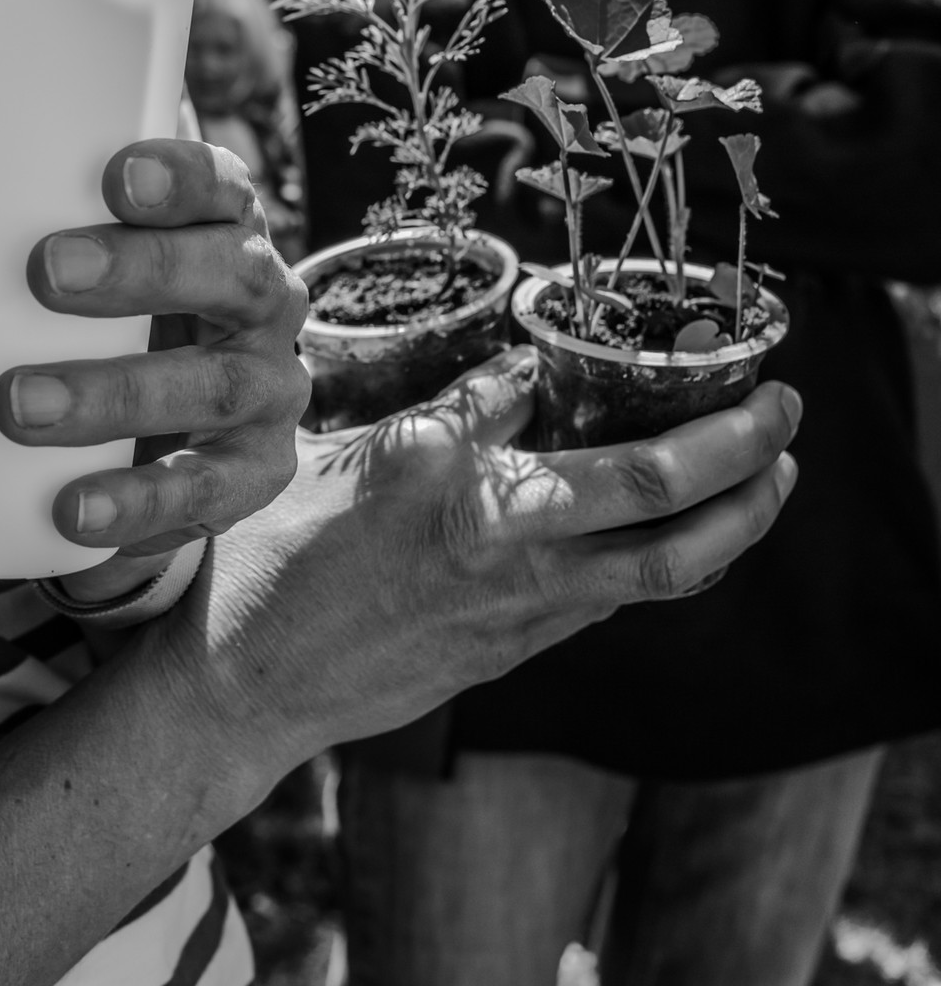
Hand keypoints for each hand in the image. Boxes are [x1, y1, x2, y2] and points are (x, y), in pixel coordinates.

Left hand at [0, 139, 310, 601]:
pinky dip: (139, 502)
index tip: (111, 175)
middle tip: (44, 273)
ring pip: (216, 384)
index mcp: (220, 230)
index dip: (183, 175)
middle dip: (143, 270)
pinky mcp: (251, 476)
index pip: (224, 186)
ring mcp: (267, 392)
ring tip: (18, 403)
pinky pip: (208, 493)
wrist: (152, 441)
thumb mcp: (33, 292)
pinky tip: (73, 508)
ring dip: (118, 391)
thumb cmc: (86, 329)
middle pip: (232, 272)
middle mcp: (263, 301)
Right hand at [154, 348, 800, 767]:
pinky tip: (677, 535)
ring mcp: (514, 608)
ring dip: (735, 523)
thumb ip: (439, 416)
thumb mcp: (331, 451)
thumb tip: (517, 378)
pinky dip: (672, 565)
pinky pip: (615, 604)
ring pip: (664, 572)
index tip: (660, 349)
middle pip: (655, 501)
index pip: (545, 399)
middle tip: (783, 412)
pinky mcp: (514, 652)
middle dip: (740, 454)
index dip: (617, 371)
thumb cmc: (271, 555)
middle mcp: (495, 541)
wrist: (247, 681)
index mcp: (441, 476)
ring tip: (768, 476)